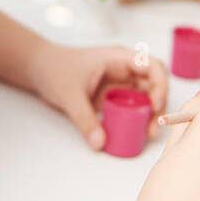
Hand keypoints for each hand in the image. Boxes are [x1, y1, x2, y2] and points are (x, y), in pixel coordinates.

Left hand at [28, 41, 169, 149]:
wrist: (39, 68)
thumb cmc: (54, 68)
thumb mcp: (69, 94)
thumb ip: (85, 119)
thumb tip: (99, 142)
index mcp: (117, 58)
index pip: (152, 66)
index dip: (160, 85)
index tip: (154, 105)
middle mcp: (123, 69)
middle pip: (153, 84)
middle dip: (158, 106)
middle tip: (151, 128)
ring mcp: (119, 82)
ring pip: (145, 97)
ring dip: (149, 115)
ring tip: (146, 133)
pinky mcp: (113, 96)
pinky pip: (131, 106)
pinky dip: (136, 119)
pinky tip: (133, 131)